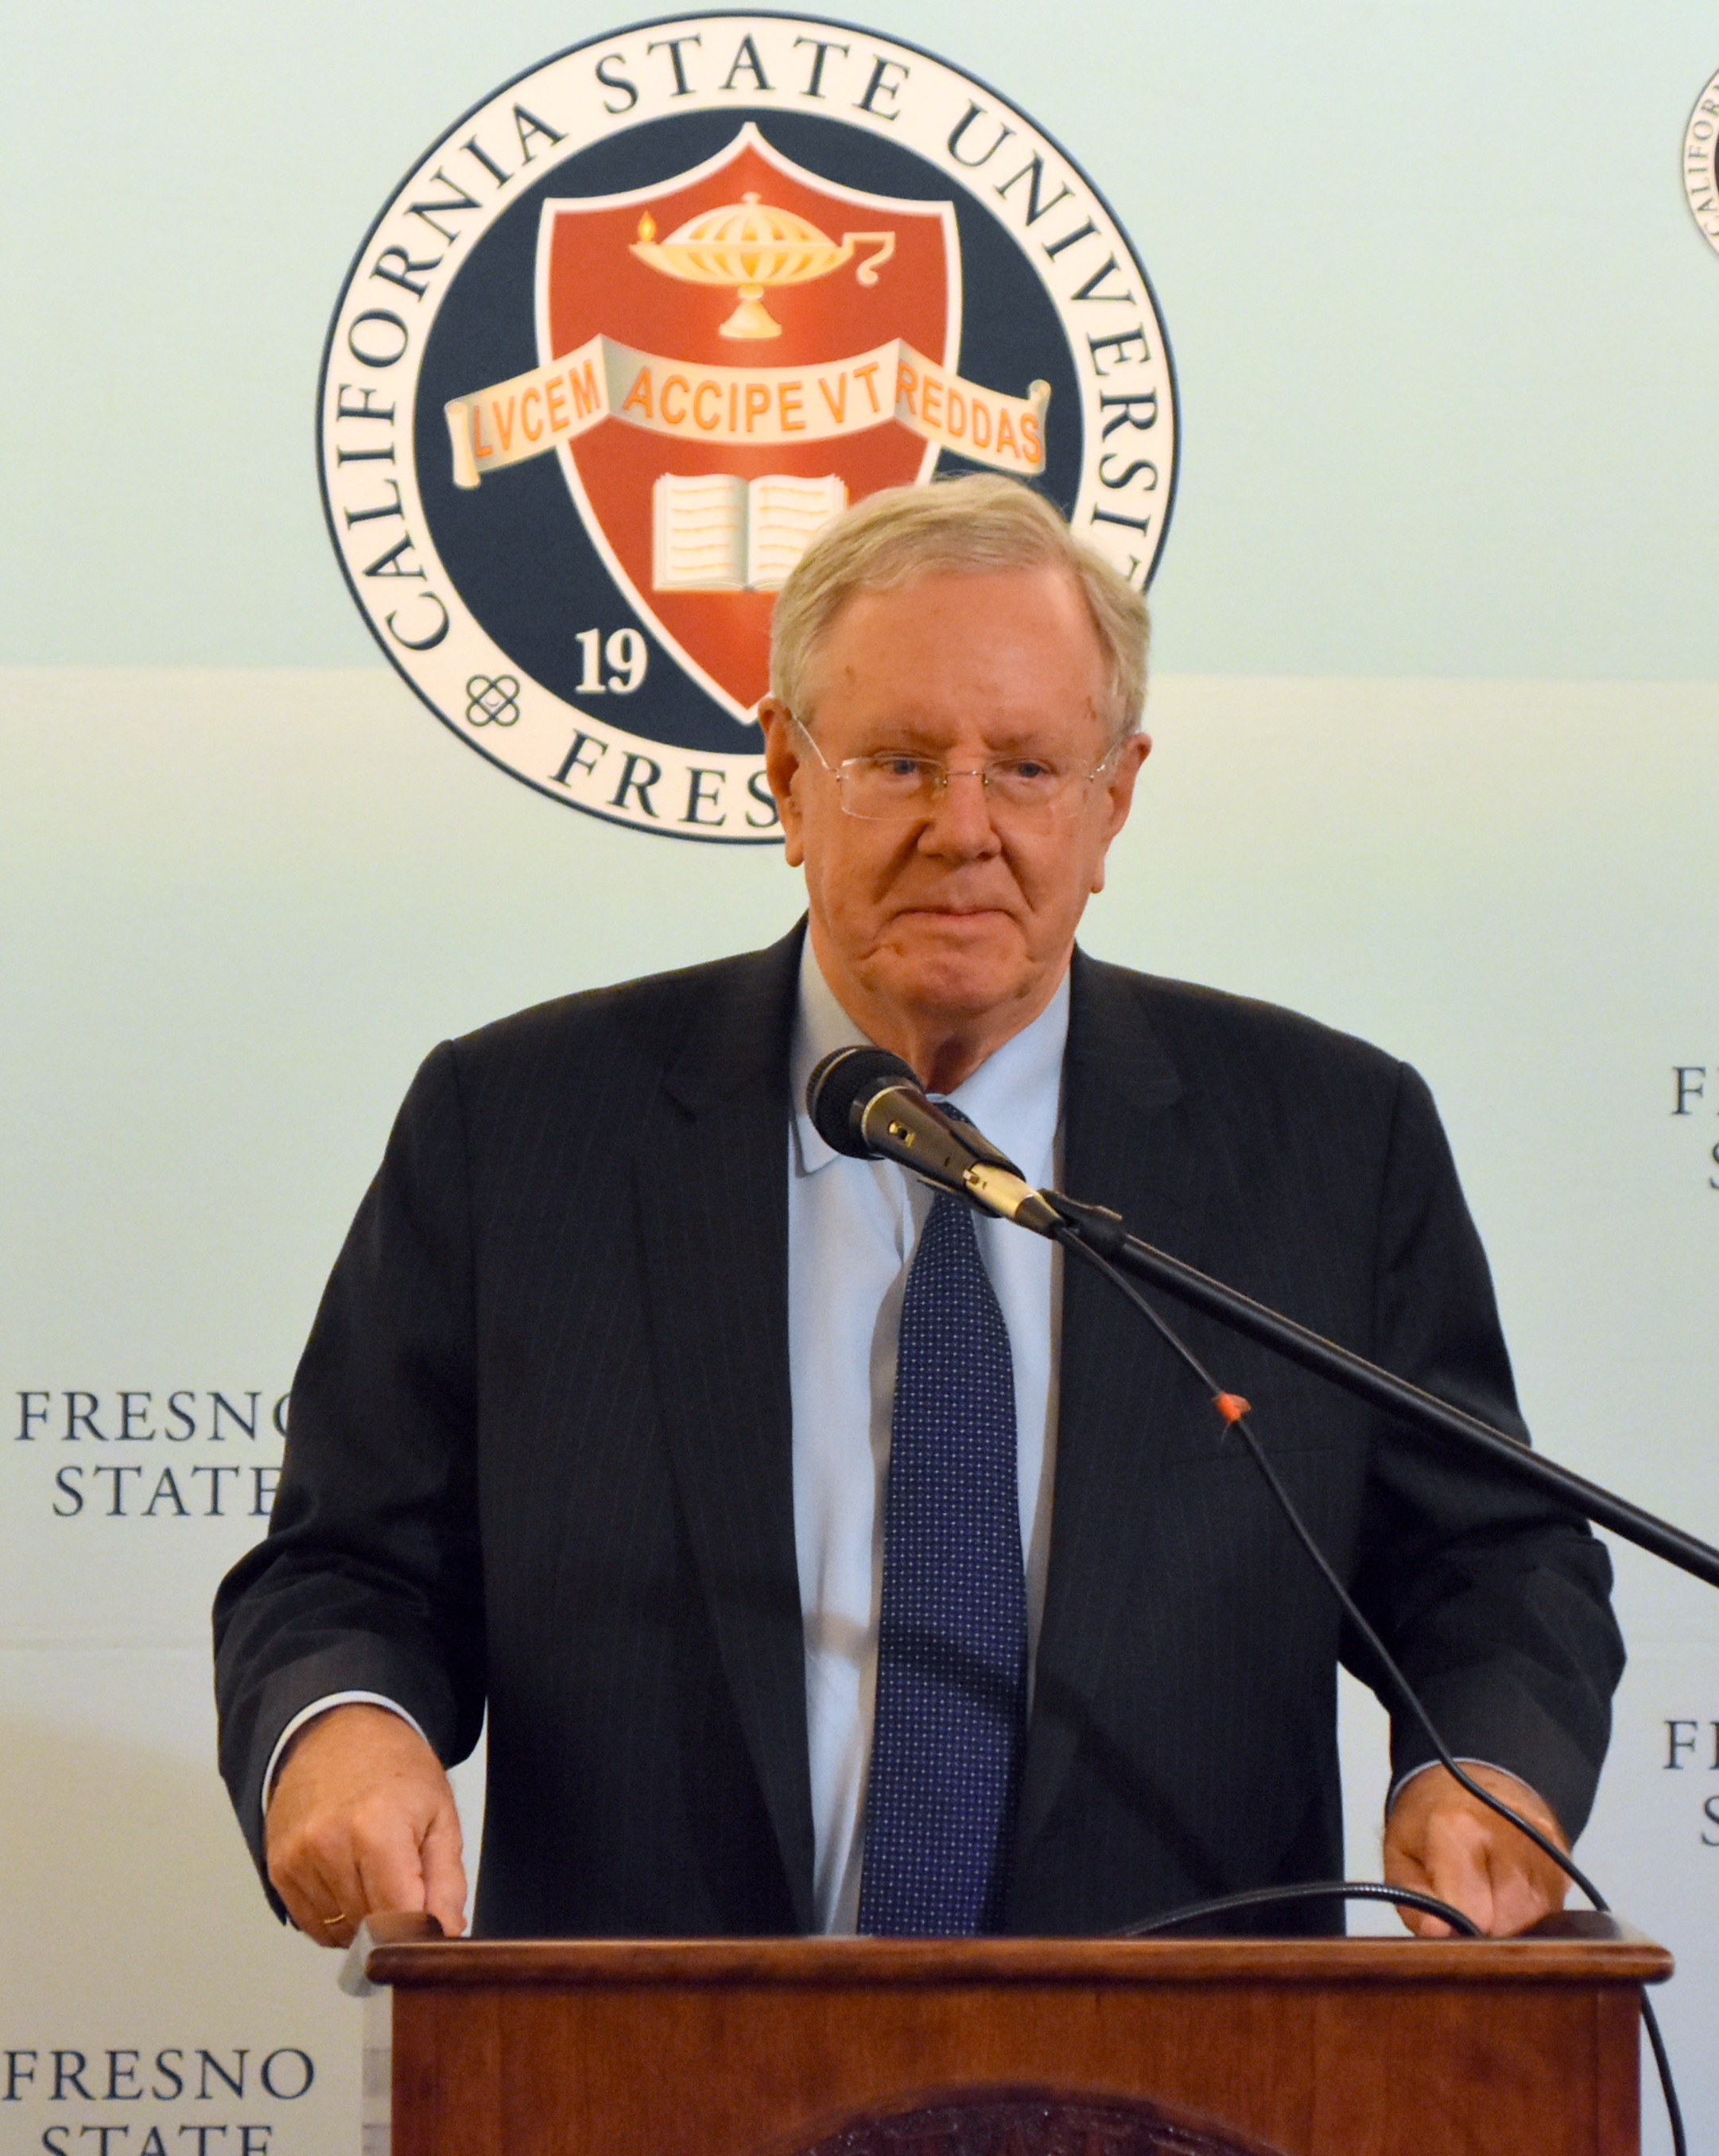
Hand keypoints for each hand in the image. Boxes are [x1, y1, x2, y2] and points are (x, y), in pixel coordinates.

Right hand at [265, 1703, 467, 1946]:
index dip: (419, 1931)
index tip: (431, 1926)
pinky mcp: (277, 1868)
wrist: (339, 1730)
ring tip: (374, 1872)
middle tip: (404, 1882)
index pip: (398, 1919)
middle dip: (394, 1921)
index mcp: (377, 1829)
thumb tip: (447, 1934)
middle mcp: (328, 1846)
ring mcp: (297, 1859)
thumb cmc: (396, 1768)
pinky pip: (312, 1924)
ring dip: (362, 1920)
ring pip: (339, 1932)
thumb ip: (447, 1881)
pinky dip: (336, 1916)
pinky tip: (349, 1878)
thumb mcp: (440, 1814)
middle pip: (369, 1929)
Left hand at [1383, 1763, 1569, 1937]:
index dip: (1455, 1934)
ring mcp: (1546, 1847)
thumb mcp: (1400, 1857)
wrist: (1475, 1779)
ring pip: (1535, 1923)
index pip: (1471, 1913)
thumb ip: (1414, 1902)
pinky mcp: (1567, 1861)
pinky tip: (1507, 1895)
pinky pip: (1553, 1912)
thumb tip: (1438, 1935)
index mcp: (1460, 1827)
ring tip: (1484, 1902)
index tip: (1445, 1931)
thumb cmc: (1430, 1822)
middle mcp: (1512, 1834)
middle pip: (1508, 1924)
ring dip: (1509, 1926)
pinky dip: (1530, 1916)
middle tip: (1463, 1915)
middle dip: (1484, 1933)